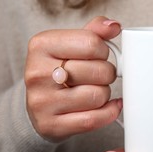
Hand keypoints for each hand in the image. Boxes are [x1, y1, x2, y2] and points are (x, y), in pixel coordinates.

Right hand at [25, 16, 122, 141]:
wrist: (39, 106)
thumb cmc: (59, 71)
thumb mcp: (70, 45)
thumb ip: (94, 32)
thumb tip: (114, 26)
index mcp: (41, 45)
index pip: (91, 43)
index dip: (104, 50)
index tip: (100, 55)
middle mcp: (37, 73)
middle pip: (99, 71)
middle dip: (107, 73)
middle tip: (100, 75)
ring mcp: (42, 102)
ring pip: (98, 96)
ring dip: (105, 94)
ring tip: (96, 90)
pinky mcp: (51, 125)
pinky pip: (93, 119)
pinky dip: (109, 112)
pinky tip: (109, 106)